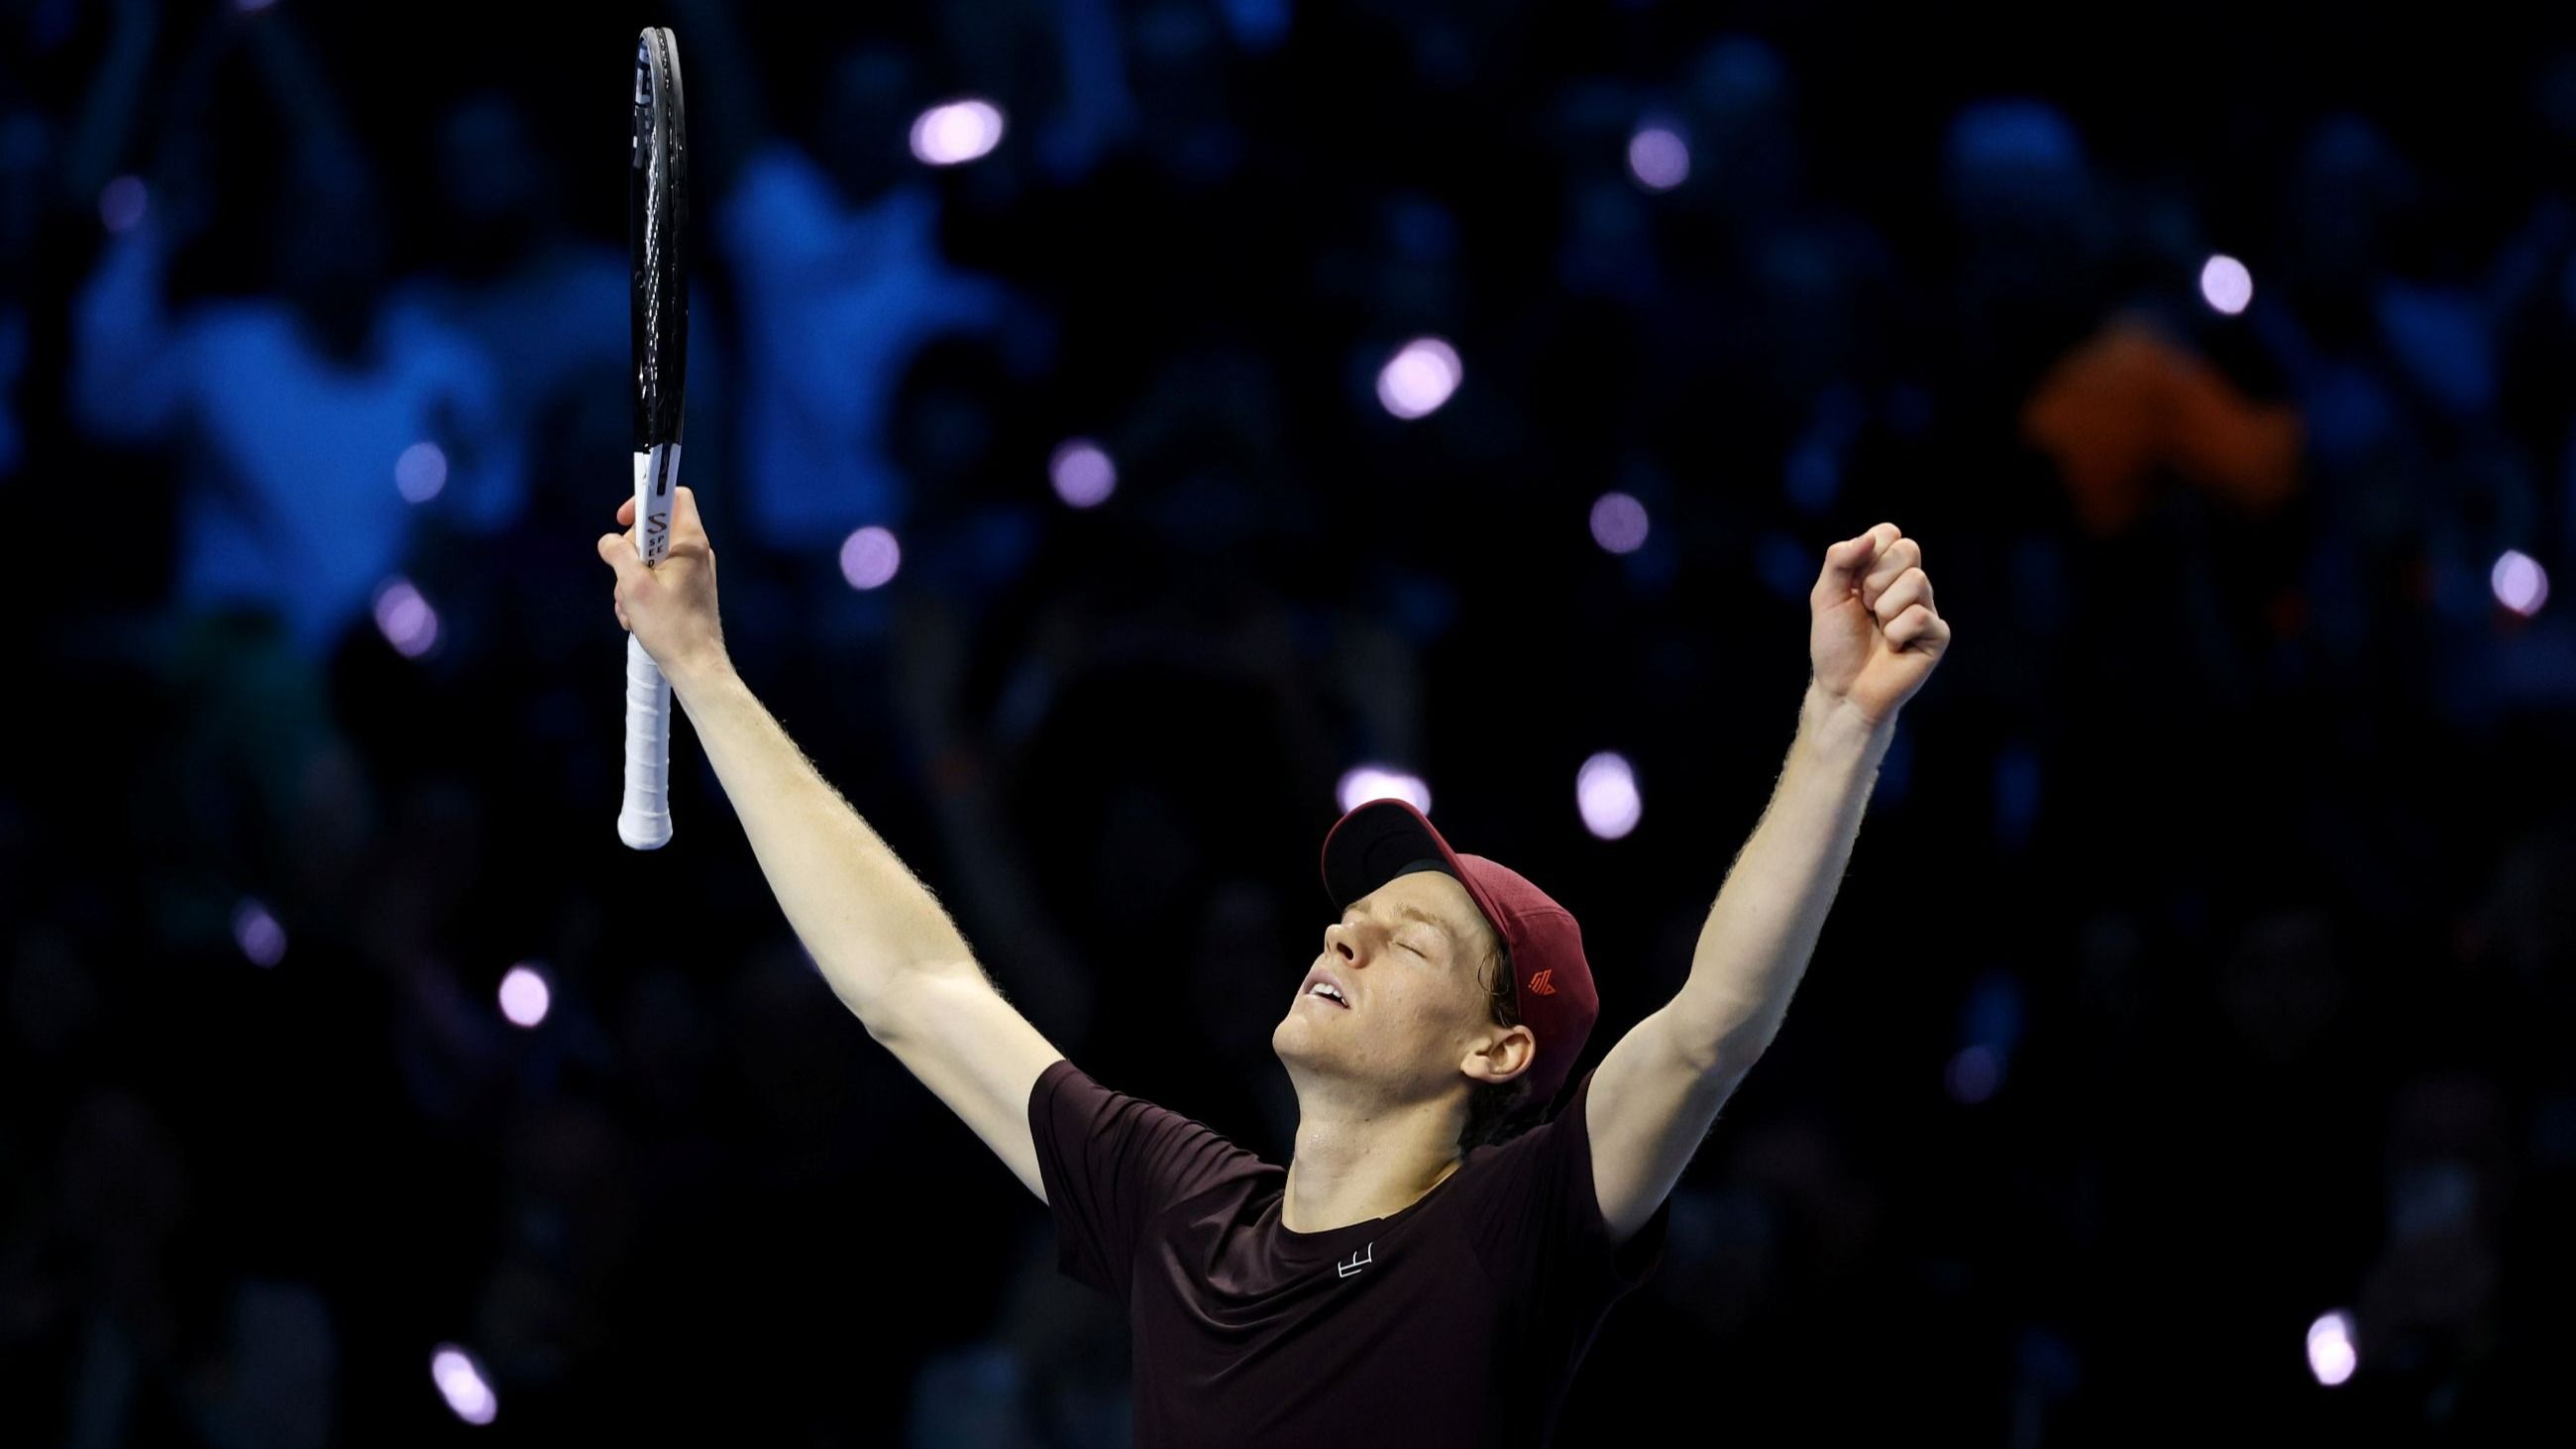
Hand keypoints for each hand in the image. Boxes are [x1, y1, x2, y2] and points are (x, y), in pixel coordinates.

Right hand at [597, 486, 728, 684]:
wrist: (695, 665)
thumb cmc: (670, 626)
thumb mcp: (633, 585)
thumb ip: (618, 554)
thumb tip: (609, 541)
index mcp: (691, 542)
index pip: (673, 497)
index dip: (645, 500)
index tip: (623, 519)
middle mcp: (695, 553)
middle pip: (652, 532)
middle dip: (628, 554)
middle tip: (624, 578)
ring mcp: (691, 573)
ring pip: (648, 561)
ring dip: (629, 582)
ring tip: (631, 608)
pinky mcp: (685, 591)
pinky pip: (654, 581)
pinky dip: (639, 596)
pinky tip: (636, 618)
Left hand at [1808, 522, 1950, 729]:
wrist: (1843, 689)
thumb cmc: (1836, 644)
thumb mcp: (1826, 596)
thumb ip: (1839, 559)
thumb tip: (1870, 537)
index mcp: (1883, 570)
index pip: (1889, 533)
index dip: (1868, 554)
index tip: (1853, 584)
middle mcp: (1909, 585)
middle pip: (1908, 549)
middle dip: (1876, 579)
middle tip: (1866, 608)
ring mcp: (1926, 608)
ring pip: (1916, 581)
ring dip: (1885, 609)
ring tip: (1879, 629)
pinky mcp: (1937, 634)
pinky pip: (1920, 616)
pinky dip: (1897, 633)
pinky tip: (1893, 647)